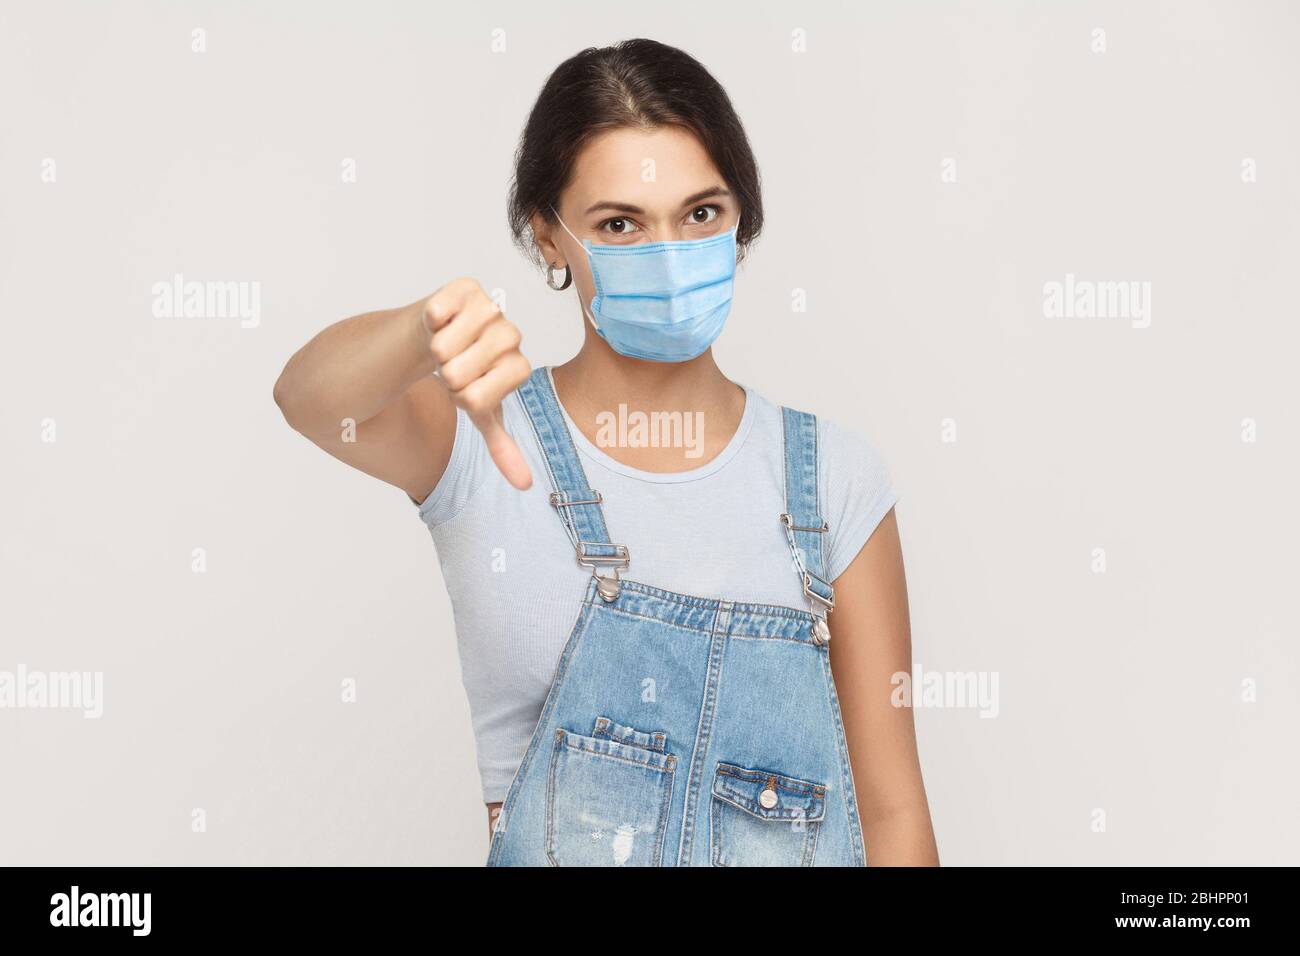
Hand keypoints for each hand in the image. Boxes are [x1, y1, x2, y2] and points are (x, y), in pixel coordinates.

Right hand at [421, 278, 532, 489]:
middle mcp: (510, 334)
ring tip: (444, 345)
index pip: (478, 399)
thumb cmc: (463, 373)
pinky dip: (428, 323)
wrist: (437, 336)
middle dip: (444, 377)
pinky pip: (436, 312)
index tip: (465, 388)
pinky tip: (438, 321)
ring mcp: (489, 307)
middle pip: (458, 374)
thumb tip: (525, 485)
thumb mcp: (481, 412)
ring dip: (433, 352)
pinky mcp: (464, 287)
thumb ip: (502, 445)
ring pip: (443, 348)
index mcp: (518, 366)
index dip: (460, 399)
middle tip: (451, 366)